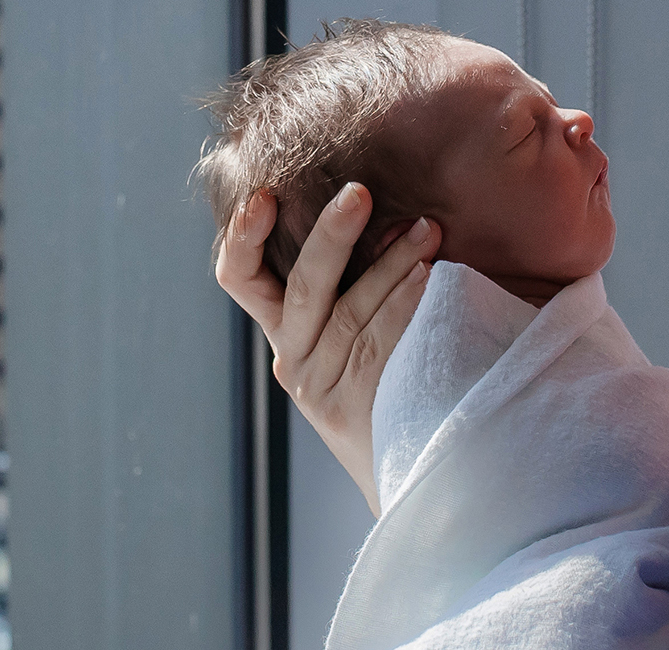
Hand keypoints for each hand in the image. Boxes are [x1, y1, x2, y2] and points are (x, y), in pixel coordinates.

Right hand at [214, 183, 440, 514]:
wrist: (414, 475)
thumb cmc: (396, 384)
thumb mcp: (359, 332)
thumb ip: (357, 282)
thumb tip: (392, 206)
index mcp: (286, 330)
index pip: (240, 277)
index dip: (243, 235)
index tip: (264, 195)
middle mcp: (292, 359)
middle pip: (302, 287)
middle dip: (331, 234)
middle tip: (360, 193)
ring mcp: (318, 389)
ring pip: (347, 314)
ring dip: (389, 265)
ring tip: (426, 231)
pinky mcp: (349, 412)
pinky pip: (375, 347)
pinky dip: (401, 308)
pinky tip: (429, 281)